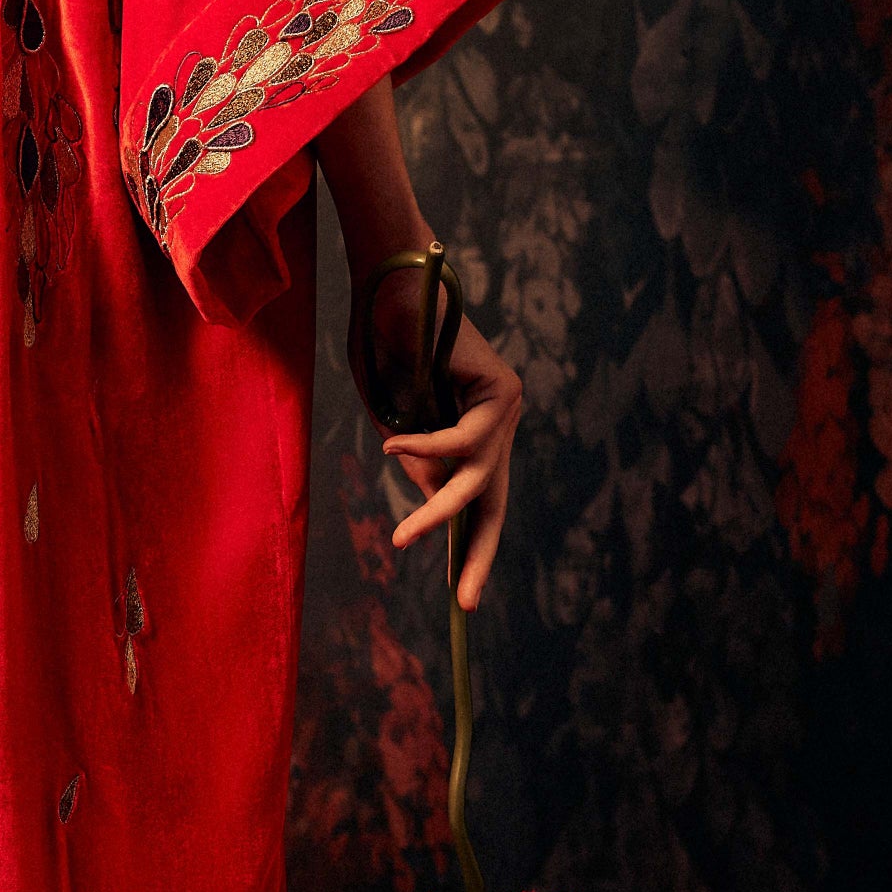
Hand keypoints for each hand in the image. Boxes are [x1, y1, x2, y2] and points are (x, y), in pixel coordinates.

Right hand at [376, 306, 520, 610]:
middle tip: (466, 603)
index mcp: (472, 431)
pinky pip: (462, 441)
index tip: (462, 594)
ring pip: (476, 479)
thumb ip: (418, 460)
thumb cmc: (385, 346)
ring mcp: (507, 407)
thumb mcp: (395, 420)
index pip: (480, 499)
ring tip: (404, 542)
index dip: (470, 545)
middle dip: (478, 555)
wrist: (392, 288)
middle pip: (493, 502)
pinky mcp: (505, 391)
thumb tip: (438, 502)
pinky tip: (395, 447)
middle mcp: (498, 422)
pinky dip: (427, 450)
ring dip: (437, 514)